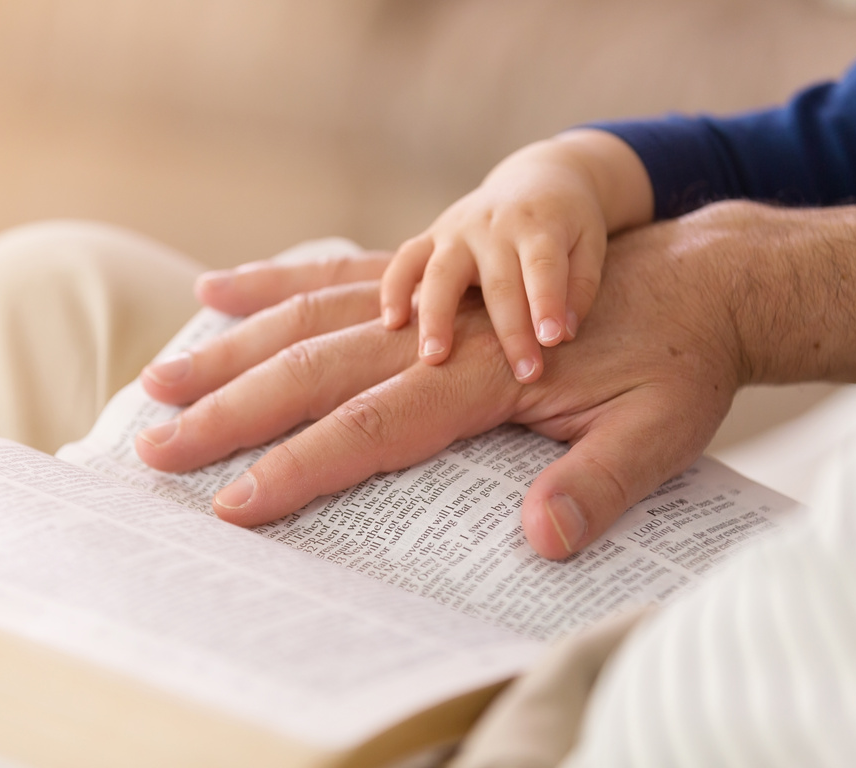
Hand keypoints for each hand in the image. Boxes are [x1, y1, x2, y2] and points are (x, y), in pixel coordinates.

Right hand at [138, 202, 855, 557]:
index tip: (231, 502)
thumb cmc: (678, 363)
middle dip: (230, 411)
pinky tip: (215, 288)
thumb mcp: (665, 432)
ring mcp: (427, 298)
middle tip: (155, 444)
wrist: (700, 276)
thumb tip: (542, 541)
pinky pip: (334, 277)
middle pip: (313, 370)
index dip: (298, 467)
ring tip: (159, 374)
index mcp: (485, 378)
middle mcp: (440, 331)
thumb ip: (602, 483)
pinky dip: (271, 283)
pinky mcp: (426, 279)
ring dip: (228, 349)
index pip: (372, 428)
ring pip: (306, 319)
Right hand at [380, 129, 652, 380]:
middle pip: (498, 281)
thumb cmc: (567, 226)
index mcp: (540, 225)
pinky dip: (393, 290)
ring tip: (434, 359)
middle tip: (524, 375)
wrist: (535, 179)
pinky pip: (404, 261)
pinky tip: (392, 324)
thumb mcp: (589, 244)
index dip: (547, 302)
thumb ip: (580, 288)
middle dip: (510, 331)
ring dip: (437, 317)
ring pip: (440, 272)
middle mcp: (494, 226)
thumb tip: (561, 334)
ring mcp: (457, 230)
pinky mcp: (430, 236)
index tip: (552, 341)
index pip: (543, 266)